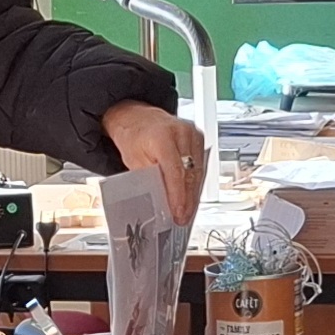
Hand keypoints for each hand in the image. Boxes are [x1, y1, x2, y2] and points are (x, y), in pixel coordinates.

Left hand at [101, 100, 208, 226]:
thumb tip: (161, 201)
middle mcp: (181, 132)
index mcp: (162, 136)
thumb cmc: (134, 135)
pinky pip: (200, 165)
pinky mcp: (199, 138)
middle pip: (190, 173)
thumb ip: (148, 178)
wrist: (139, 117)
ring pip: (198, 171)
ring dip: (193, 194)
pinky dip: (195, 182)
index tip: (178, 212)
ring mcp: (193, 134)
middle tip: (183, 218)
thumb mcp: (133, 159)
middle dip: (187, 199)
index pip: (175, 171)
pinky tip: (191, 196)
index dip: (178, 195)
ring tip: (187, 212)